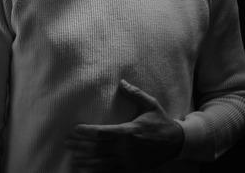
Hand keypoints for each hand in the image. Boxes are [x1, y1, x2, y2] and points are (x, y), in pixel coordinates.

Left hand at [64, 79, 183, 171]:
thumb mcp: (150, 104)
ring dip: (86, 161)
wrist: (177, 143)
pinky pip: (112, 171)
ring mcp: (128, 160)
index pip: (102, 132)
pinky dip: (99, 171)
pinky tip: (88, 170)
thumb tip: (121, 81)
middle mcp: (126, 147)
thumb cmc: (161, 122)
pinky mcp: (131, 168)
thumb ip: (135, 93)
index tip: (74, 129)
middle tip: (66, 143)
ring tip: (73, 159)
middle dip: (80, 146)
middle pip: (98, 148)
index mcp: (128, 131)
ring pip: (102, 162)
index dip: (86, 131)